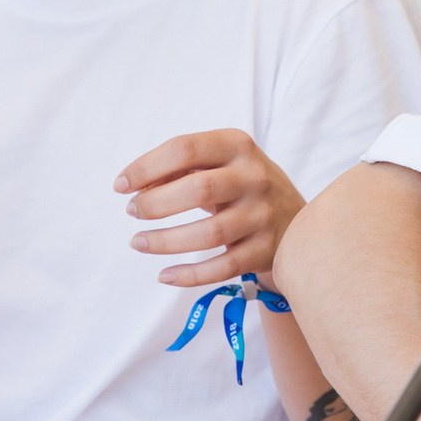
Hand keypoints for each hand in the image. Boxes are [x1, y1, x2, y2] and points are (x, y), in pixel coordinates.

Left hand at [116, 130, 306, 287]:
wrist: (299, 222)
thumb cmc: (242, 188)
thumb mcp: (220, 166)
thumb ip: (180, 170)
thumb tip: (135, 187)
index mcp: (238, 146)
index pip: (185, 148)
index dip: (146, 167)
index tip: (121, 186)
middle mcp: (255, 177)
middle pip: (198, 189)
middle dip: (155, 203)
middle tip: (133, 212)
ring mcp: (263, 215)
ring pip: (209, 234)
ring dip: (164, 241)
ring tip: (137, 242)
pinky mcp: (266, 250)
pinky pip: (222, 268)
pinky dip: (189, 274)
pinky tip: (165, 275)